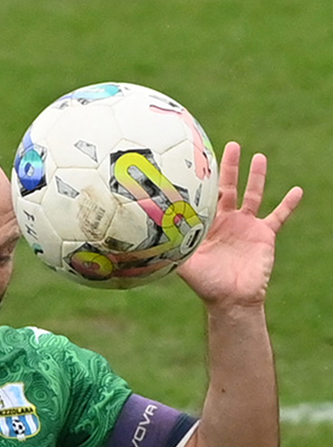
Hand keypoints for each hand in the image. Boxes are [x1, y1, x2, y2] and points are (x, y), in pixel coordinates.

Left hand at [177, 141, 302, 306]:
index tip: (199, 159)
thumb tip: (149, 234)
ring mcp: (247, 227)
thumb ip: (172, 246)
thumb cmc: (207, 285)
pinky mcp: (265, 235)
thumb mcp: (185, 264)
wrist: (232, 300)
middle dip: (230, 168)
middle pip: (229, 188)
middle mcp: (227, 222)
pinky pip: (280, 216)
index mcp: (207, 226)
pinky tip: (297, 190)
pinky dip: (288, 204)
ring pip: (253, 195)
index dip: (204, 181)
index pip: (205, 198)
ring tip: (259, 156)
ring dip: (257, 177)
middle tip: (230, 146)